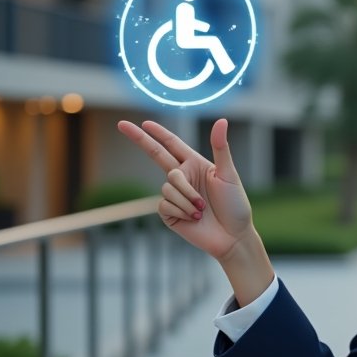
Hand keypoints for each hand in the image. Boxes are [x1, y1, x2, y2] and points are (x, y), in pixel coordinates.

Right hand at [116, 117, 253, 261]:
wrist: (232, 236)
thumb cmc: (236, 205)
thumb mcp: (228, 174)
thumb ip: (220, 147)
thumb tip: (221, 120)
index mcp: (196, 165)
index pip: (172, 144)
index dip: (158, 133)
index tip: (144, 122)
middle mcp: (183, 177)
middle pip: (156, 155)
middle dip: (140, 139)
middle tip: (121, 124)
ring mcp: (174, 195)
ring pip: (168, 186)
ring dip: (187, 198)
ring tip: (203, 209)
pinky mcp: (168, 213)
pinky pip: (165, 203)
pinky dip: (181, 210)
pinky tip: (194, 219)